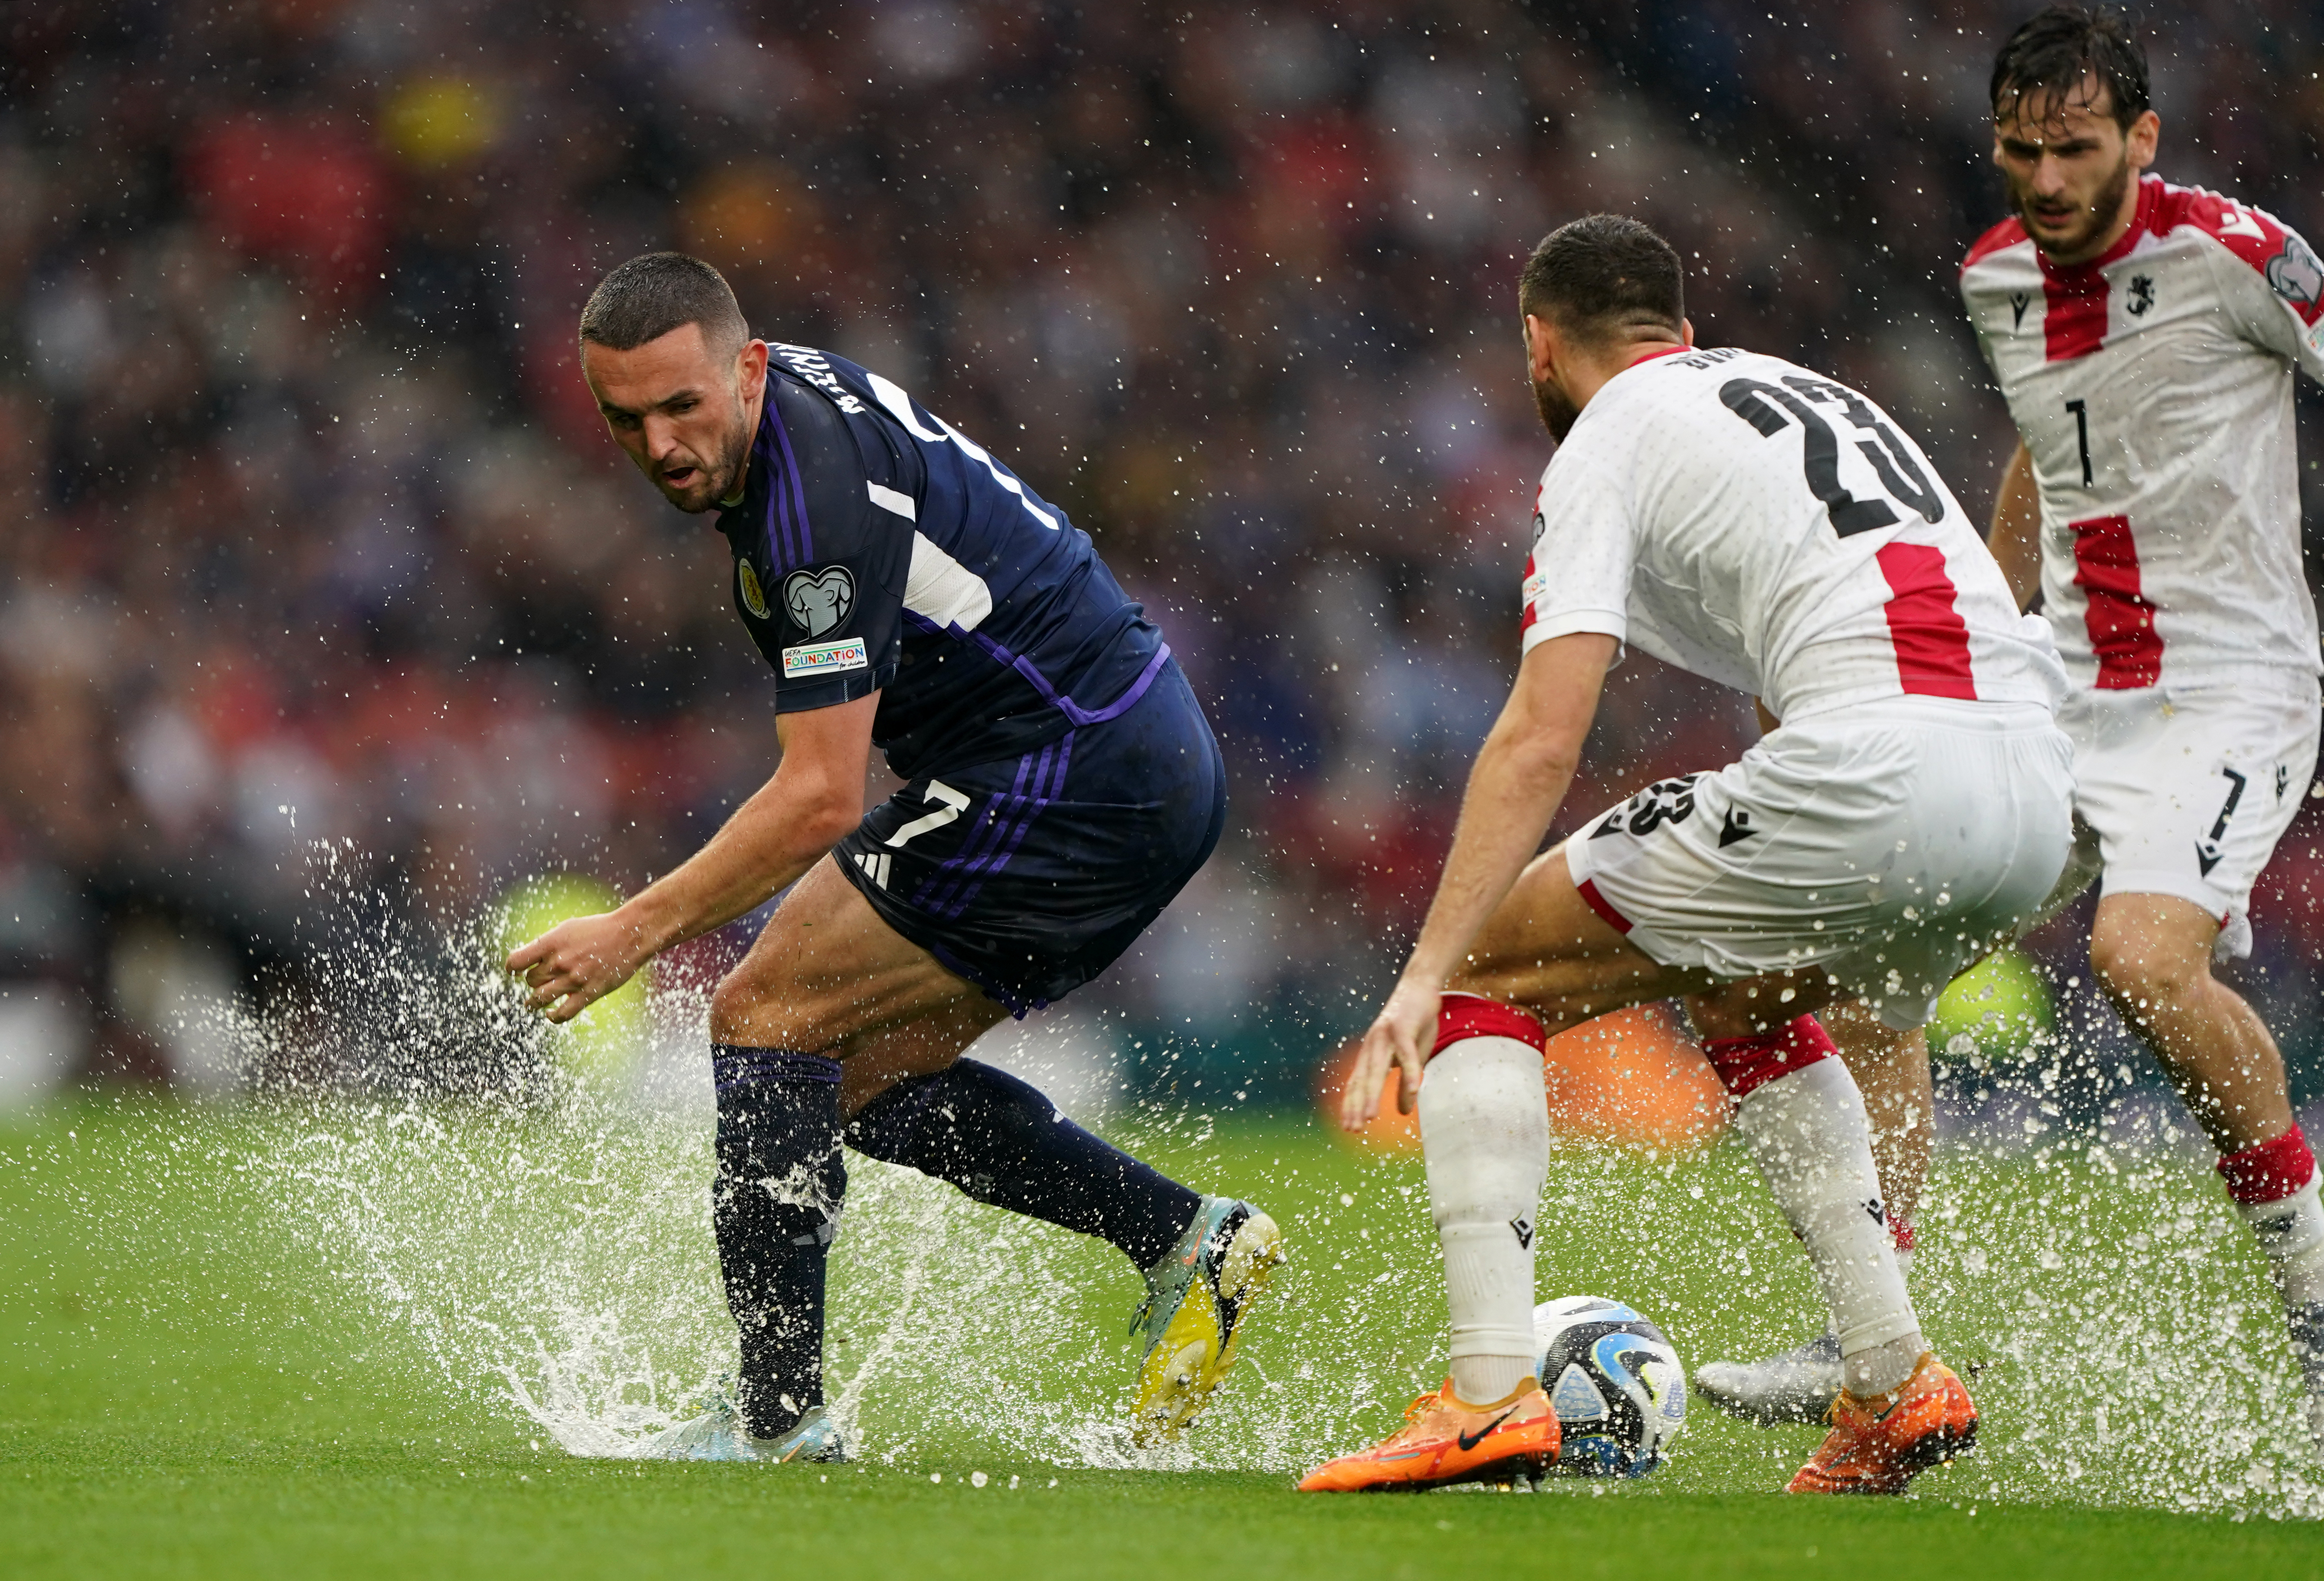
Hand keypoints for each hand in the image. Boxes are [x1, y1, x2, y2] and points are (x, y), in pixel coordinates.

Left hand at [506, 910, 648, 1022]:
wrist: (629, 935)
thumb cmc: (599, 929)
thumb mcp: (568, 928)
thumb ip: (548, 944)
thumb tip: (531, 960)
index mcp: (551, 943)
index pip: (516, 962)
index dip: (512, 969)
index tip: (515, 972)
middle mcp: (559, 962)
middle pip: (530, 981)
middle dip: (532, 982)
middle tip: (538, 981)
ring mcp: (573, 980)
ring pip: (540, 999)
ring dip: (533, 1003)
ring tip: (532, 1004)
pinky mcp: (588, 993)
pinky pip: (563, 1013)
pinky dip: (553, 1016)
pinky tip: (550, 1014)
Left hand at [1340, 977, 1441, 1131]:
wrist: (1420, 986)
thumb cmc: (1415, 1025)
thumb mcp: (1412, 1058)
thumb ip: (1405, 1084)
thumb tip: (1402, 1113)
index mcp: (1371, 1053)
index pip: (1357, 1083)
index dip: (1351, 1105)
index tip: (1348, 1127)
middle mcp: (1372, 1045)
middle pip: (1362, 1079)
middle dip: (1356, 1105)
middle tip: (1353, 1129)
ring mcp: (1386, 1035)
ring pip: (1378, 1068)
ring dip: (1373, 1093)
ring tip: (1371, 1117)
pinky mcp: (1403, 1026)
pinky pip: (1408, 1053)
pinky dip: (1410, 1071)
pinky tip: (1414, 1089)